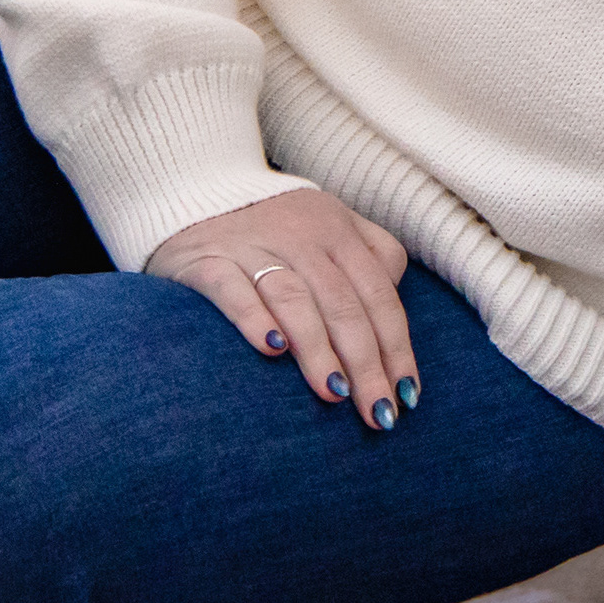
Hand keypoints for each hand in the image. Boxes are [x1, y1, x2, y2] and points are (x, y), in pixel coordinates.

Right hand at [148, 189, 419, 431]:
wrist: (197, 189)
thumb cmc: (278, 224)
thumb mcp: (334, 224)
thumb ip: (373, 254)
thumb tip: (395, 302)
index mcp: (339, 232)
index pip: (378, 295)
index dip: (396, 346)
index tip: (406, 396)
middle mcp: (302, 237)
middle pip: (343, 305)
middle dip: (365, 363)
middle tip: (377, 413)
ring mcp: (254, 247)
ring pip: (295, 299)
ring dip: (317, 349)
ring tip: (334, 393)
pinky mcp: (206, 260)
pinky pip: (233, 289)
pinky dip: (254, 318)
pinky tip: (271, 350)